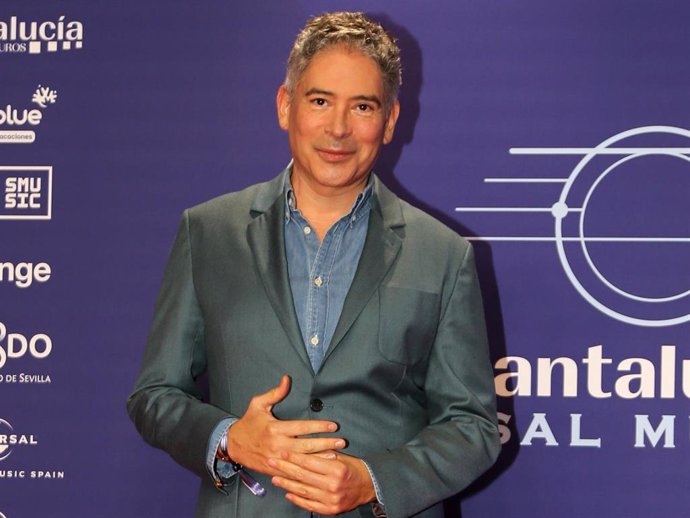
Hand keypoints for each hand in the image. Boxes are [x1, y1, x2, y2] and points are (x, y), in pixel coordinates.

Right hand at [226, 375, 345, 475]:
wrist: (232, 445)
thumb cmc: (248, 422)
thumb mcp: (258, 404)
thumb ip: (275, 393)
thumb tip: (287, 379)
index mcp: (275, 428)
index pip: (302, 427)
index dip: (318, 426)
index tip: (333, 425)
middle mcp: (277, 444)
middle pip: (306, 445)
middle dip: (325, 443)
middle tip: (341, 442)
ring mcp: (277, 458)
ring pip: (302, 460)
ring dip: (320, 458)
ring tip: (337, 456)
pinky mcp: (275, 468)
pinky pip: (294, 471)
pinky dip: (307, 470)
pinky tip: (319, 469)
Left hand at [269, 450, 376, 514]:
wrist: (368, 486)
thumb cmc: (354, 469)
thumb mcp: (341, 457)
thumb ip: (323, 455)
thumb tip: (302, 449)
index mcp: (336, 470)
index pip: (310, 462)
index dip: (294, 457)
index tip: (283, 452)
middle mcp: (332, 485)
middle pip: (303, 476)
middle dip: (285, 468)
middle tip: (272, 462)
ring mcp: (330, 499)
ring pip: (303, 490)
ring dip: (287, 484)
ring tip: (275, 478)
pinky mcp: (329, 510)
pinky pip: (309, 504)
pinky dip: (297, 499)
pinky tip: (288, 493)